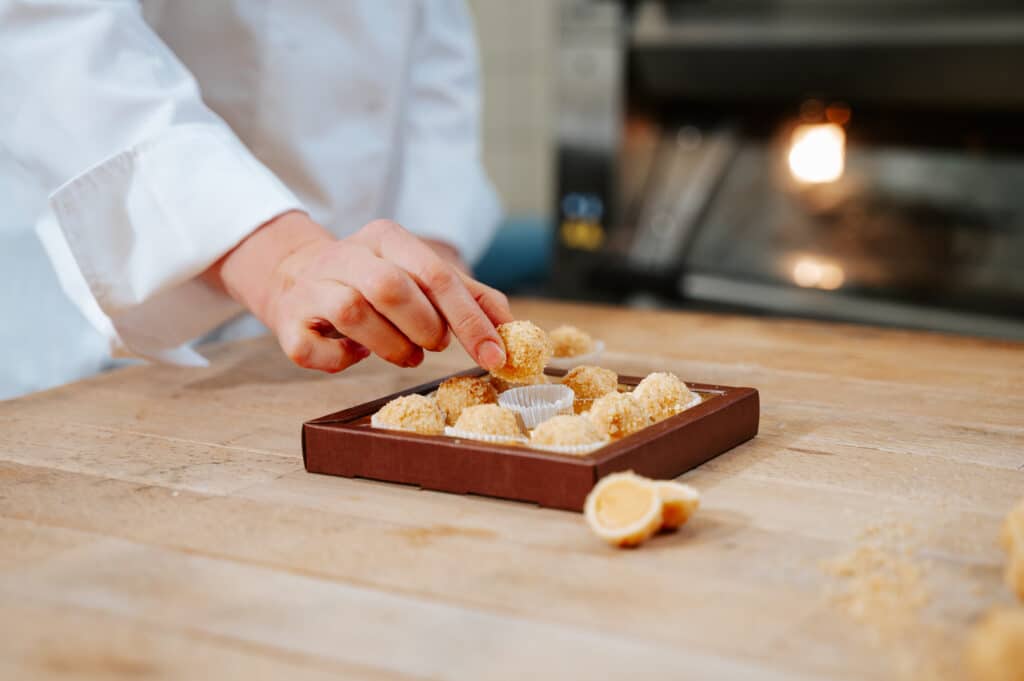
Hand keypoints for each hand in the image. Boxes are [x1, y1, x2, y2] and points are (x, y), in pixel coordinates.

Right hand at [206, 211, 512, 372]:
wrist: (297, 277)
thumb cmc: (374, 282)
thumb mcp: (421, 275)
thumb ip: (469, 295)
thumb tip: (512, 327)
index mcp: (387, 238)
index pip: (436, 275)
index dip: (471, 320)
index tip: (496, 356)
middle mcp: (347, 255)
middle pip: (391, 287)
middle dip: (425, 328)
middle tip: (433, 345)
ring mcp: (313, 288)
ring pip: (355, 314)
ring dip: (391, 347)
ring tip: (404, 353)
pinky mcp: (288, 323)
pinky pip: (316, 350)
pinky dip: (343, 361)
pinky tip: (355, 353)